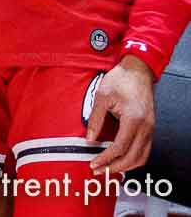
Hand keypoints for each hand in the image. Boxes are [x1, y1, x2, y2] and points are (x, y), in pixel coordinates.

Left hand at [86, 56, 155, 173]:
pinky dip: (134, 158)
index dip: (106, 159)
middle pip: (133, 157)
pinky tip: (121, 159)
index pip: (120, 148)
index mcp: (133, 120)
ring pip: (142, 157)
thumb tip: (89, 139)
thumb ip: (95, 119)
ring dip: (126, 166)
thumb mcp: (101, 97)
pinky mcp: (150, 128)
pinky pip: (145, 150)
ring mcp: (150, 129)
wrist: (137, 71)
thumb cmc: (120, 80)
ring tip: (109, 169)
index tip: (94, 164)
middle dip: (115, 167)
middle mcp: (146, 127)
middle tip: (99, 170)